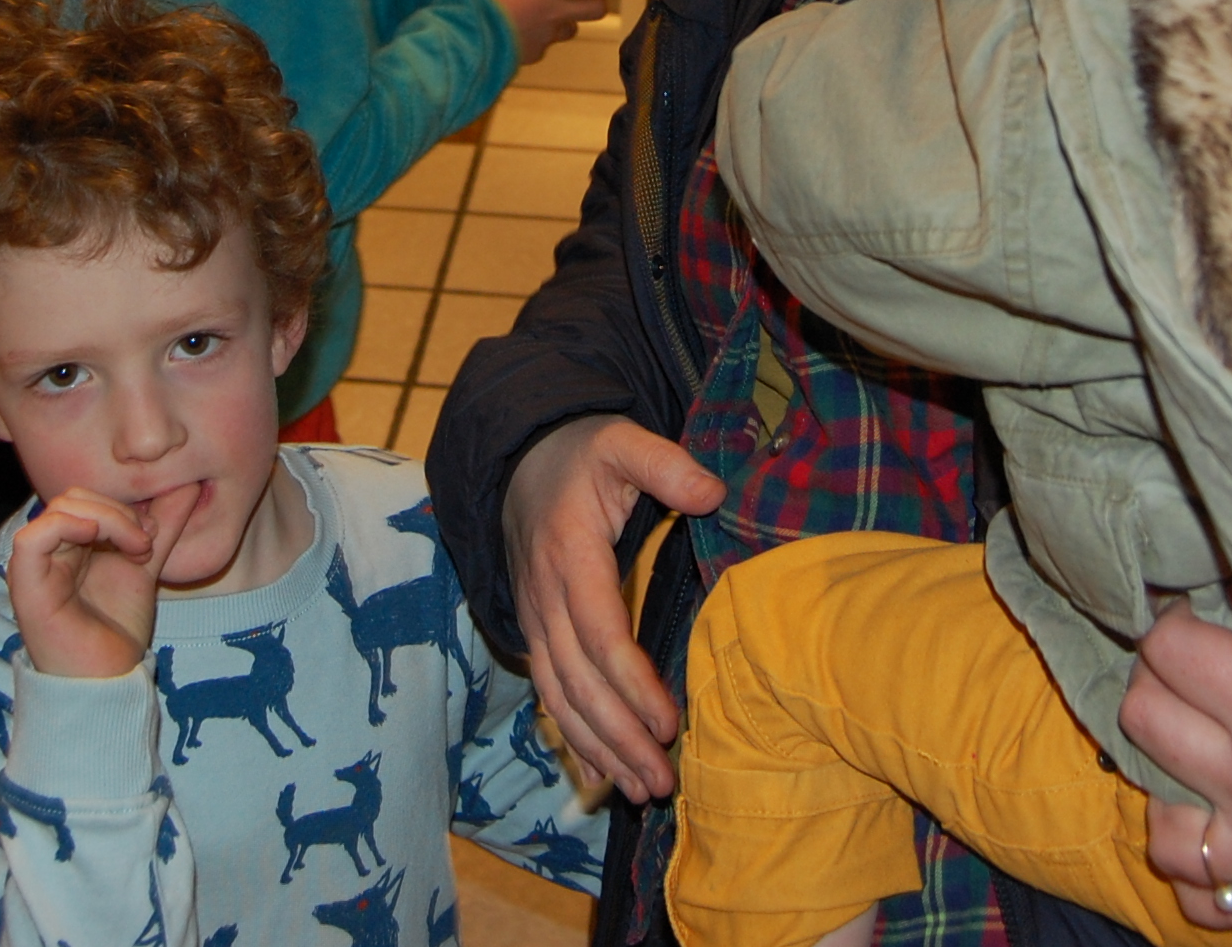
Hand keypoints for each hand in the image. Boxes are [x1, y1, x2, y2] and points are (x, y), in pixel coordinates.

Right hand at [7, 486, 198, 680]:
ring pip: (60, 510)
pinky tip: (95, 536)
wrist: (107, 679)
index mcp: (71, 544)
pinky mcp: (26, 585)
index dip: (123, 504)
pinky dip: (66, 526)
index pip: (88, 496)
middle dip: (117, 511)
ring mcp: (35, 566)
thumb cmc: (118, 629)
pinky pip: (31, 538)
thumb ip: (164, 527)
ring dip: (107, 519)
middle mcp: (49, 550)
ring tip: (135, 550)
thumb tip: (189, 484)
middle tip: (145, 543)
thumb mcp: (147, 566)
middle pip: (75, 497)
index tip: (152, 535)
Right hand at [466, 0, 609, 64]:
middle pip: (596, 8)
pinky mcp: (535, 53)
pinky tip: (524, 21)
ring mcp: (547, 36)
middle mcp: (555, 13)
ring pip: (573, 26)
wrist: (466, 38)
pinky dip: (544, 30)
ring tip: (547, 4)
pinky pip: (548, 41)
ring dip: (567, 14)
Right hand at [503, 415, 726, 802]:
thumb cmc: (581, 452)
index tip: (670, 724)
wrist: (519, 457)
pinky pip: (548, 693)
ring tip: (639, 791)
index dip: (632, 684)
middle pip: (579, 682)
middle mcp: (545, 596)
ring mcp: (535, 617)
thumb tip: (711, 493)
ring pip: (560, 697)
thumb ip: (666, 464)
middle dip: (619, 737)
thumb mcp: (621, 441)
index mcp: (570, 555)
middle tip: (662, 781)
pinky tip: (601, 775)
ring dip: (598, 748)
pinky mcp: (536, 630)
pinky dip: (574, 738)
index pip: (600, 634)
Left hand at [1120, 605, 1231, 928]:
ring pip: (1157, 824)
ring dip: (1171, 790)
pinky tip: (1216, 833)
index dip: (1175, 628)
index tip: (1192, 625)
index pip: (1169, 652)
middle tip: (1188, 684)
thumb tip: (1217, 584)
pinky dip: (1198, 870)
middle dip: (1159, 688)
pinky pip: (1198, 900)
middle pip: (1142, 719)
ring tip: (1199, 765)